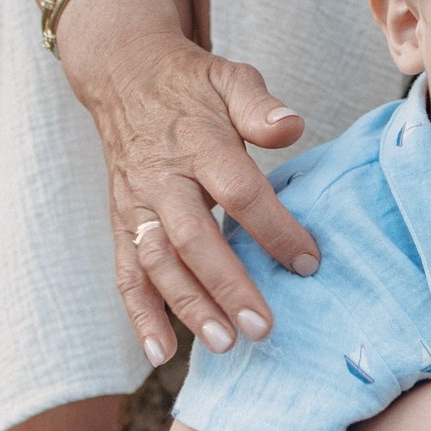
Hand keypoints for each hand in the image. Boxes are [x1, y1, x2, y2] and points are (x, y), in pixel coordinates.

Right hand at [57, 0, 320, 368]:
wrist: (124, 77)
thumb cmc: (192, 86)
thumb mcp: (231, 78)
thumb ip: (260, 106)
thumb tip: (292, 126)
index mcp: (197, 141)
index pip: (238, 191)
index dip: (274, 227)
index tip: (308, 260)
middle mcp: (162, 178)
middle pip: (193, 237)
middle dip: (228, 285)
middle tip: (264, 327)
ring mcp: (137, 205)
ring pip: (158, 262)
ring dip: (188, 306)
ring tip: (225, 344)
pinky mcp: (121, 224)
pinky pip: (126, 273)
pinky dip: (140, 315)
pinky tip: (162, 354)